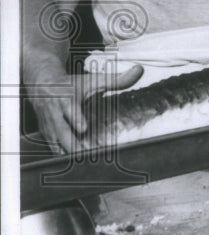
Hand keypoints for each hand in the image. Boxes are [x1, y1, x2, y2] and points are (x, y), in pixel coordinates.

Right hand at [25, 64, 143, 154]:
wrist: (41, 85)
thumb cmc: (72, 84)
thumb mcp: (93, 80)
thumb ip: (117, 79)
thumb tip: (140, 70)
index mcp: (67, 98)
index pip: (70, 109)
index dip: (75, 119)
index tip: (83, 128)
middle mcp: (55, 113)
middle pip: (62, 132)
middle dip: (73, 144)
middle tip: (88, 154)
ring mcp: (49, 126)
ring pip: (55, 143)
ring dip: (68, 153)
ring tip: (84, 163)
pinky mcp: (46, 134)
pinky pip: (52, 148)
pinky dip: (62, 156)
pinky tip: (76, 164)